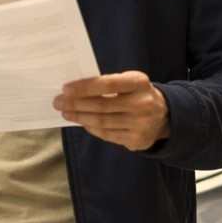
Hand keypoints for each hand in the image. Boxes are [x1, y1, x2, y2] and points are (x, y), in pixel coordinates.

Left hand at [54, 71, 169, 151]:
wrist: (163, 115)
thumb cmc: (136, 94)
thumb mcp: (128, 82)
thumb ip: (106, 83)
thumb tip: (73, 90)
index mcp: (139, 82)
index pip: (107, 84)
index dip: (84, 87)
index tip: (65, 89)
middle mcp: (142, 103)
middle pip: (101, 105)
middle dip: (75, 104)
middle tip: (58, 102)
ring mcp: (141, 123)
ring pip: (101, 121)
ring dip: (79, 117)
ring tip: (66, 112)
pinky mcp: (137, 140)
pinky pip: (107, 134)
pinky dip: (91, 128)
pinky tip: (82, 122)